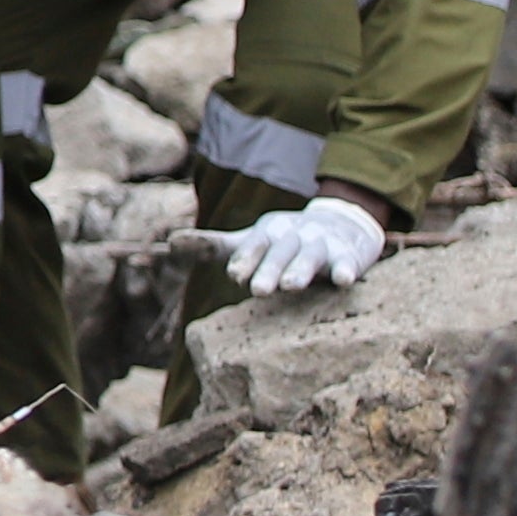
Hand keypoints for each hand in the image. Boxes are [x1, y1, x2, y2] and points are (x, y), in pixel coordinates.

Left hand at [209, 192, 386, 292]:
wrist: (340, 225)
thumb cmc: (283, 242)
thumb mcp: (248, 241)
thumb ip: (212, 246)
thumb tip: (169, 243)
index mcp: (267, 234)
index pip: (253, 246)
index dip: (244, 259)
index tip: (233, 276)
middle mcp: (293, 237)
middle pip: (279, 253)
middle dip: (268, 269)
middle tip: (257, 290)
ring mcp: (321, 245)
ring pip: (310, 257)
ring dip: (301, 269)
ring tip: (291, 286)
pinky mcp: (347, 256)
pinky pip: (346, 263)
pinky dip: (345, 270)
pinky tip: (344, 280)